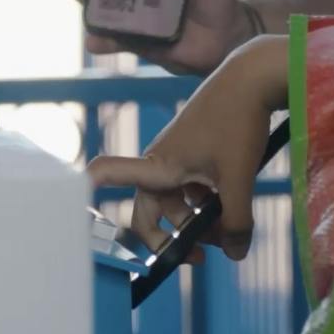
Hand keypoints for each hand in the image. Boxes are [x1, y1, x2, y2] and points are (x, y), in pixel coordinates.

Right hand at [86, 36, 285, 260]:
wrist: (254, 77)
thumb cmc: (238, 122)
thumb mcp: (239, 178)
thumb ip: (236, 221)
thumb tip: (234, 255)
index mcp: (159, 165)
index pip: (108, 173)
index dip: (89, 190)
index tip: (79, 211)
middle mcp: (160, 161)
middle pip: (152, 210)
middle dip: (171, 237)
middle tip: (199, 256)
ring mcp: (178, 155)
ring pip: (178, 199)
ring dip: (197, 219)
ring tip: (228, 230)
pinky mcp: (196, 149)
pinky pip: (192, 184)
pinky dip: (208, 200)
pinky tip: (234, 203)